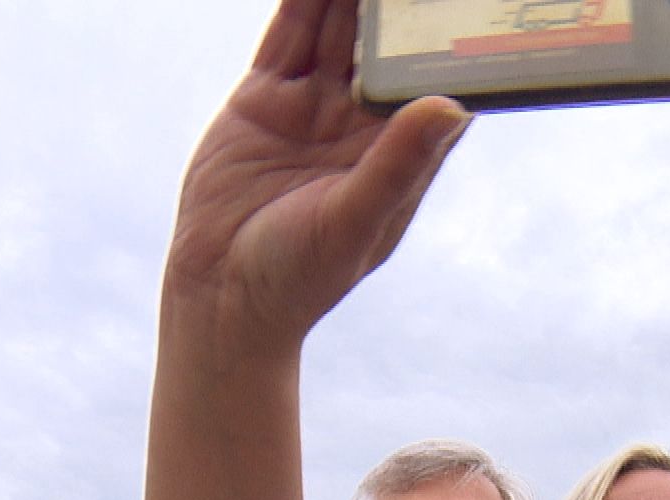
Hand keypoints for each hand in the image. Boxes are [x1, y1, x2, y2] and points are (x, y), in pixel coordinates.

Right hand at [163, 0, 469, 356]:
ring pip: (338, 30)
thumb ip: (398, 164)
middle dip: (399, 3)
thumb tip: (450, 107)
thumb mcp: (354, 221)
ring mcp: (313, 108)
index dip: (450, 34)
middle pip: (387, 44)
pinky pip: (287, 38)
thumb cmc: (300, 278)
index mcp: (400, 154)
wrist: (220, 299)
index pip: (434, 78)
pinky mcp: (264, 100)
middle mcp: (361, 124)